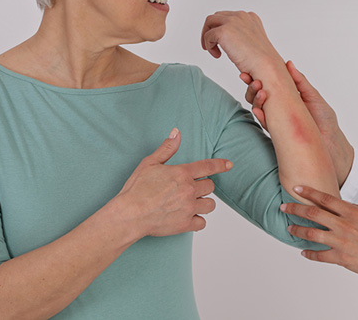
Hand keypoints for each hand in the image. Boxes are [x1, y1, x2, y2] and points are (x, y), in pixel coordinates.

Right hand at [113, 128, 231, 237]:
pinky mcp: (185, 224)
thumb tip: (177, 132)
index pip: (208, 166)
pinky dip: (197, 220)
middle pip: (210, 186)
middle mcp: (189, 190)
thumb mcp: (149, 164)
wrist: (128, 215)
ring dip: (203, 203)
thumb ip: (166, 148)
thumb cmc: (136, 189)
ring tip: (190, 203)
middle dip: (203, 187)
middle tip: (190, 189)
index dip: (221, 165)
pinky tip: (188, 217)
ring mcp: (189, 208)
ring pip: (210, 205)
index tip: (229, 165)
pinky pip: (202, 222)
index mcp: (182, 173)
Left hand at [201, 10, 284, 76]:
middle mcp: (242, 16)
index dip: (222, 27)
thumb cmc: (262, 60)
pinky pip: (207, 36)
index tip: (223, 41)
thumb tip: (231, 39)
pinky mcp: (224, 31)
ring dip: (207, 36)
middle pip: (217, 17)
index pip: (229, 16)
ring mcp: (232, 22)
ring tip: (211, 49)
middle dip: (212, 30)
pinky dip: (209, 46)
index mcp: (251, 17)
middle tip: (212, 45)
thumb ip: (242, 34)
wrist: (266, 66)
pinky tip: (217, 55)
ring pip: (210, 22)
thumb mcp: (253, 41)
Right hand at [240, 61, 354, 183]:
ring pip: (260, 109)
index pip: (270, 86)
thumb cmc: (326, 122)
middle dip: (253, 87)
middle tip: (250, 78)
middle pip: (260, 96)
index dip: (259, 78)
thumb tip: (288, 63)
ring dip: (256, 99)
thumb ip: (300, 82)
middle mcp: (280, 110)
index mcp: (288, 99)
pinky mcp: (278, 134)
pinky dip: (261, 116)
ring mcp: (278, 122)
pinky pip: (266, 124)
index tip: (251, 70)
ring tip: (260, 91)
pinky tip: (258, 109)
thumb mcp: (313, 97)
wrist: (331, 145)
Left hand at [281, 186, 357, 281]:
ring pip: (311, 233)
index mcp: (353, 212)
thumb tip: (350, 207)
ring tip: (289, 228)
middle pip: (313, 213)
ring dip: (298, 230)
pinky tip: (304, 252)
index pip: (326, 199)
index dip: (309, 192)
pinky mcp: (341, 257)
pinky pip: (319, 255)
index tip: (298, 189)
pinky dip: (309, 254)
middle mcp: (344, 225)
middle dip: (295, 208)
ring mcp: (341, 241)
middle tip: (284, 207)